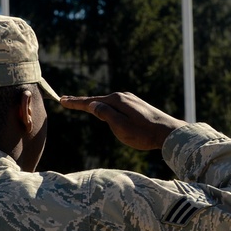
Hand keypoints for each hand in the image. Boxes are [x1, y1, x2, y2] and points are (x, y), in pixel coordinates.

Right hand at [60, 92, 186, 150]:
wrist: (169, 132)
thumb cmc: (144, 133)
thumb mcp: (120, 127)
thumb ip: (105, 115)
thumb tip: (93, 105)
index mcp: (117, 101)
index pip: (91, 102)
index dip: (76, 103)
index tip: (62, 100)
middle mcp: (123, 97)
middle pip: (97, 100)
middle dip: (82, 102)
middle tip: (65, 100)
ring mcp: (131, 100)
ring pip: (107, 103)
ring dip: (93, 104)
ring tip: (79, 104)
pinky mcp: (137, 106)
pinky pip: (115, 105)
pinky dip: (104, 107)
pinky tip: (103, 109)